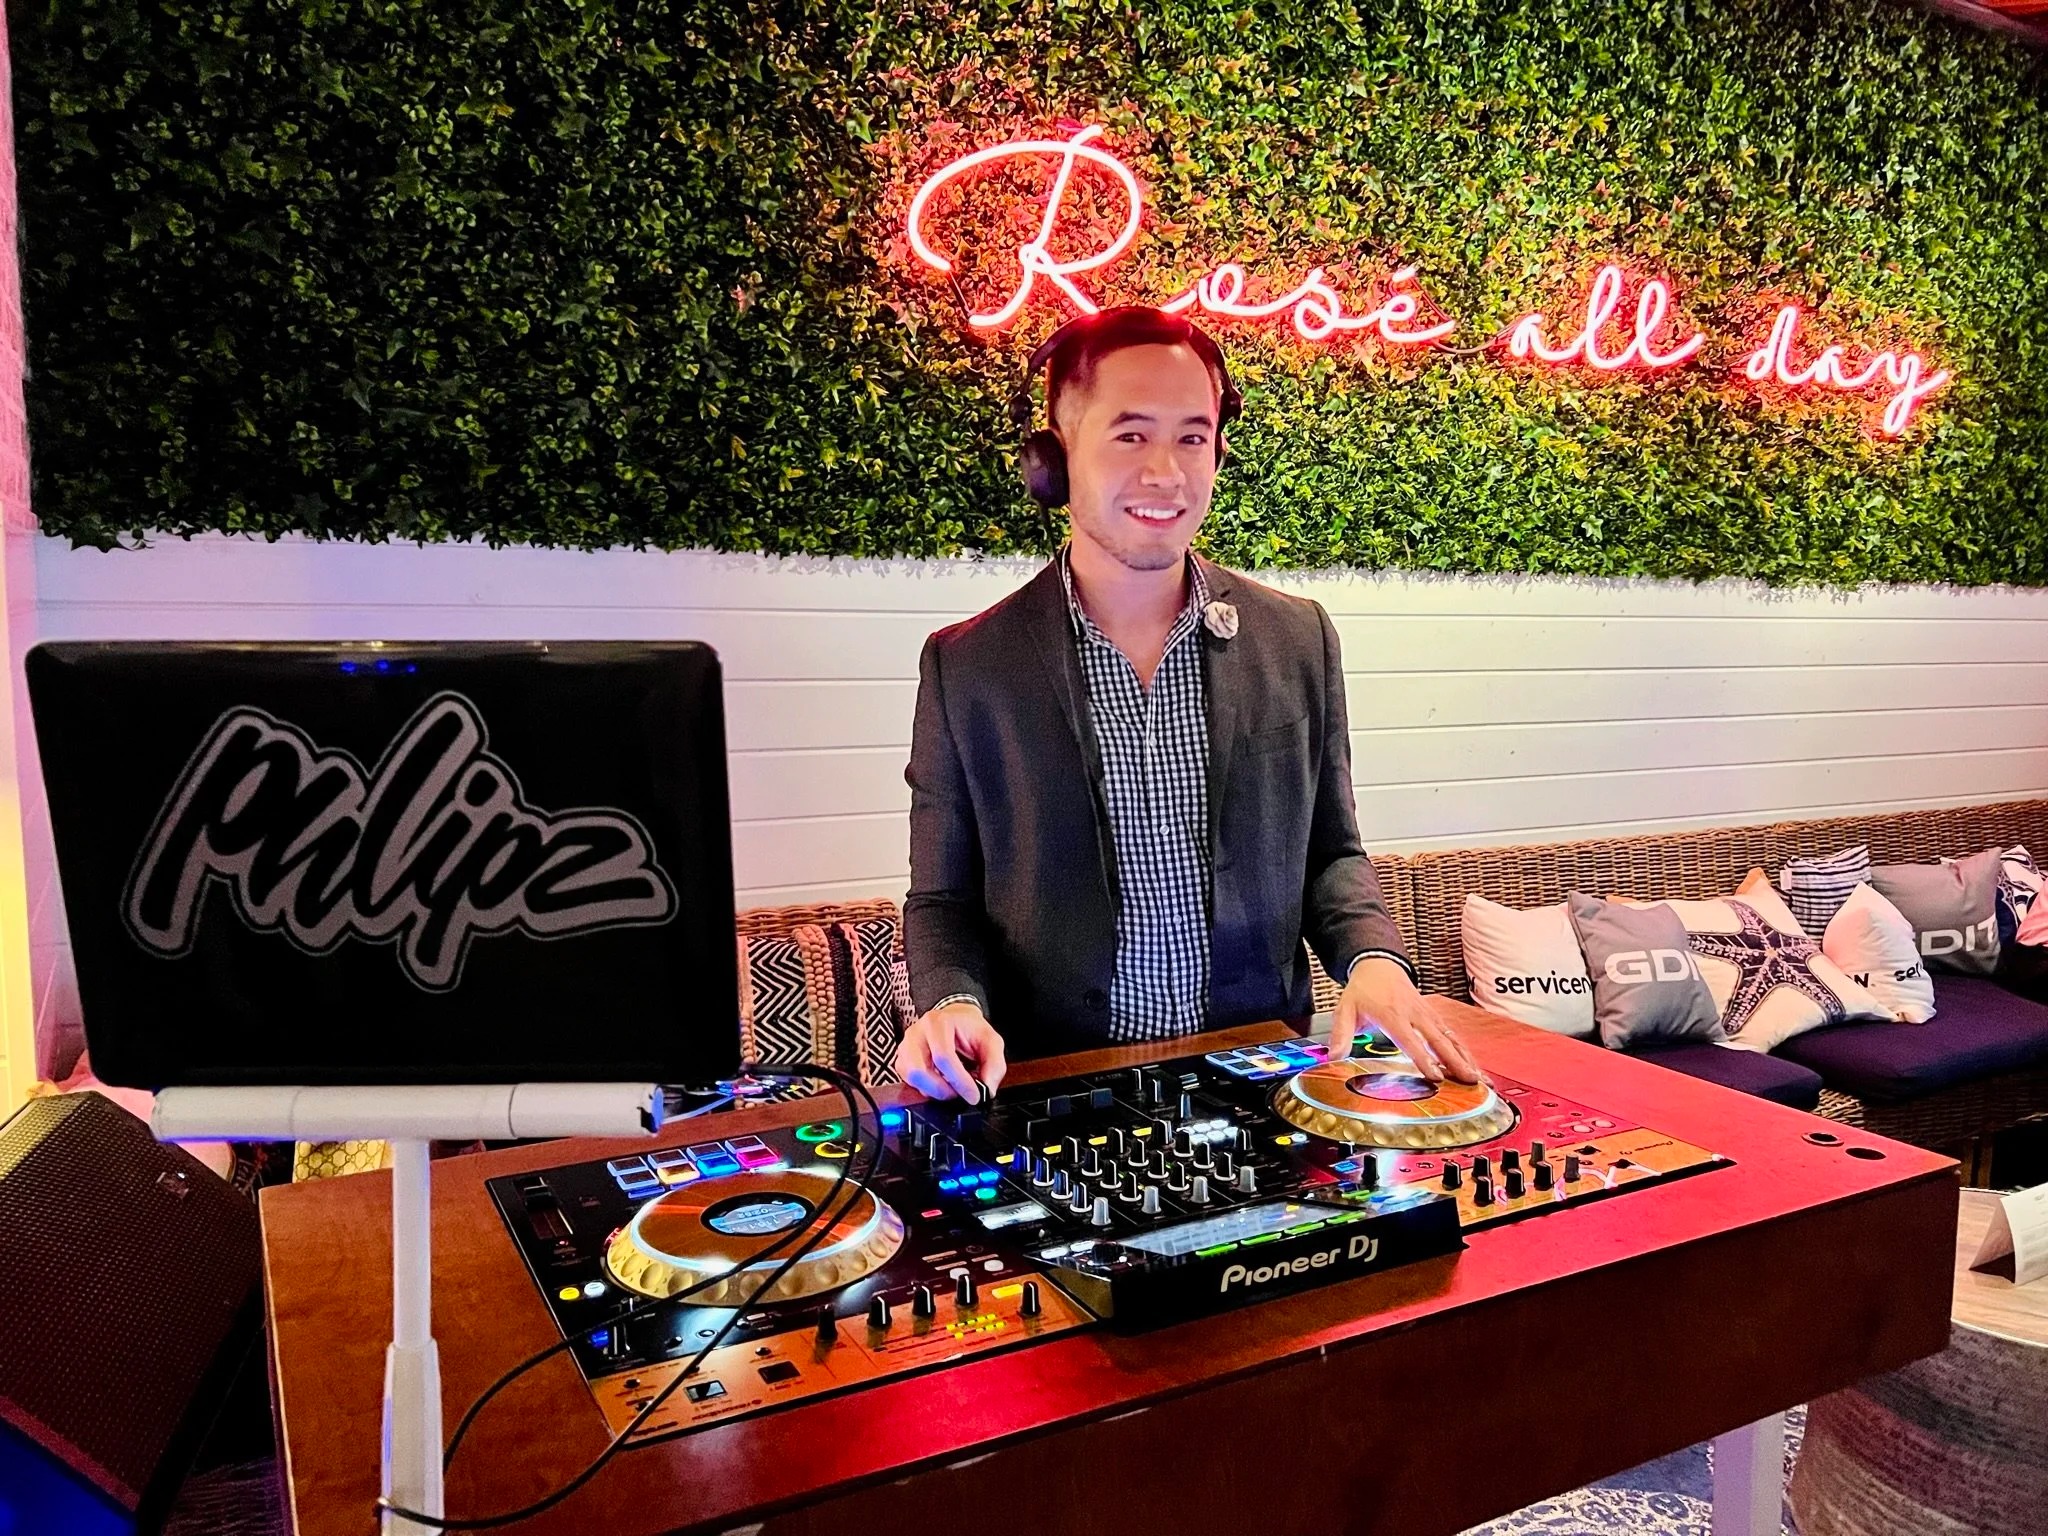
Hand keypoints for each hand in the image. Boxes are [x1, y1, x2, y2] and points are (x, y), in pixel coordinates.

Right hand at [894, 1000, 1008, 1101]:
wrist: (955, 1019)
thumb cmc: (970, 1029)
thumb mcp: (991, 1041)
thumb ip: (994, 1065)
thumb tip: (986, 1089)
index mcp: (938, 1022)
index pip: (943, 1056)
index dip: (959, 1081)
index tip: (974, 1095)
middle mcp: (917, 1032)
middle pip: (919, 1070)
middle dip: (943, 1090)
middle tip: (960, 1094)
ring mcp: (905, 1046)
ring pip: (911, 1078)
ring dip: (933, 1091)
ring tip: (950, 1088)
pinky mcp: (901, 1059)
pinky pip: (907, 1081)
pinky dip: (925, 1088)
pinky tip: (939, 1083)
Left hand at [1332, 957, 1479, 1083]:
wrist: (1379, 964)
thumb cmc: (1363, 990)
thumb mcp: (1345, 1008)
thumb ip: (1340, 1034)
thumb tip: (1333, 1057)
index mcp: (1392, 1014)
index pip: (1410, 1040)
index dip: (1423, 1058)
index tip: (1435, 1076)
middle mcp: (1414, 1014)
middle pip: (1438, 1040)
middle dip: (1455, 1061)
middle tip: (1470, 1081)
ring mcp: (1427, 1014)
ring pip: (1451, 1038)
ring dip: (1466, 1058)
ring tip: (1480, 1080)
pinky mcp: (1434, 1016)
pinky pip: (1452, 1035)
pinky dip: (1465, 1051)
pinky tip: (1475, 1067)